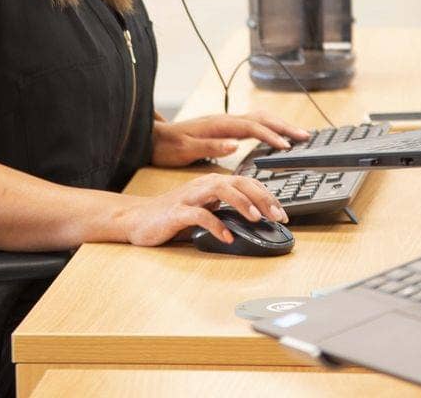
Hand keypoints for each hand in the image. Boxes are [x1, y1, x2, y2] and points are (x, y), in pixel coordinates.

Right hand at [115, 173, 288, 246]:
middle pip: (239, 182)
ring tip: (256, 219)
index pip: (246, 183)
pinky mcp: (176, 212)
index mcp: (212, 183)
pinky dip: (215, 225)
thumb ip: (226, 212)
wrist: (137, 219)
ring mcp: (189, 197)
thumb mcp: (206, 211)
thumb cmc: (173, 216)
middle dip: (262, 198)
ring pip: (221, 190)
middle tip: (278, 216)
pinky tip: (227, 237)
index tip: (283, 213)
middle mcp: (203, 185)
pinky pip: (199, 215)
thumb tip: (257, 223)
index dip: (267, 196)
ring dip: (242, 203)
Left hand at [151, 111, 311, 167]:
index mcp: (219, 125)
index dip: (270, 136)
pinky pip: (253, 124)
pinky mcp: (224, 127)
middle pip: (261, 118)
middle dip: (284, 127)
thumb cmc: (168, 146)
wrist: (154, 138)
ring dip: (279, 126)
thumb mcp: (186, 150)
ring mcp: (225, 122)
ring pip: (259, 118)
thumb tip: (234, 144)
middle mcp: (225, 120)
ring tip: (298, 135)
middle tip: (305, 137)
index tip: (287, 146)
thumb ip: (210, 147)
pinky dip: (269, 128)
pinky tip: (274, 136)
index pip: (252, 127)